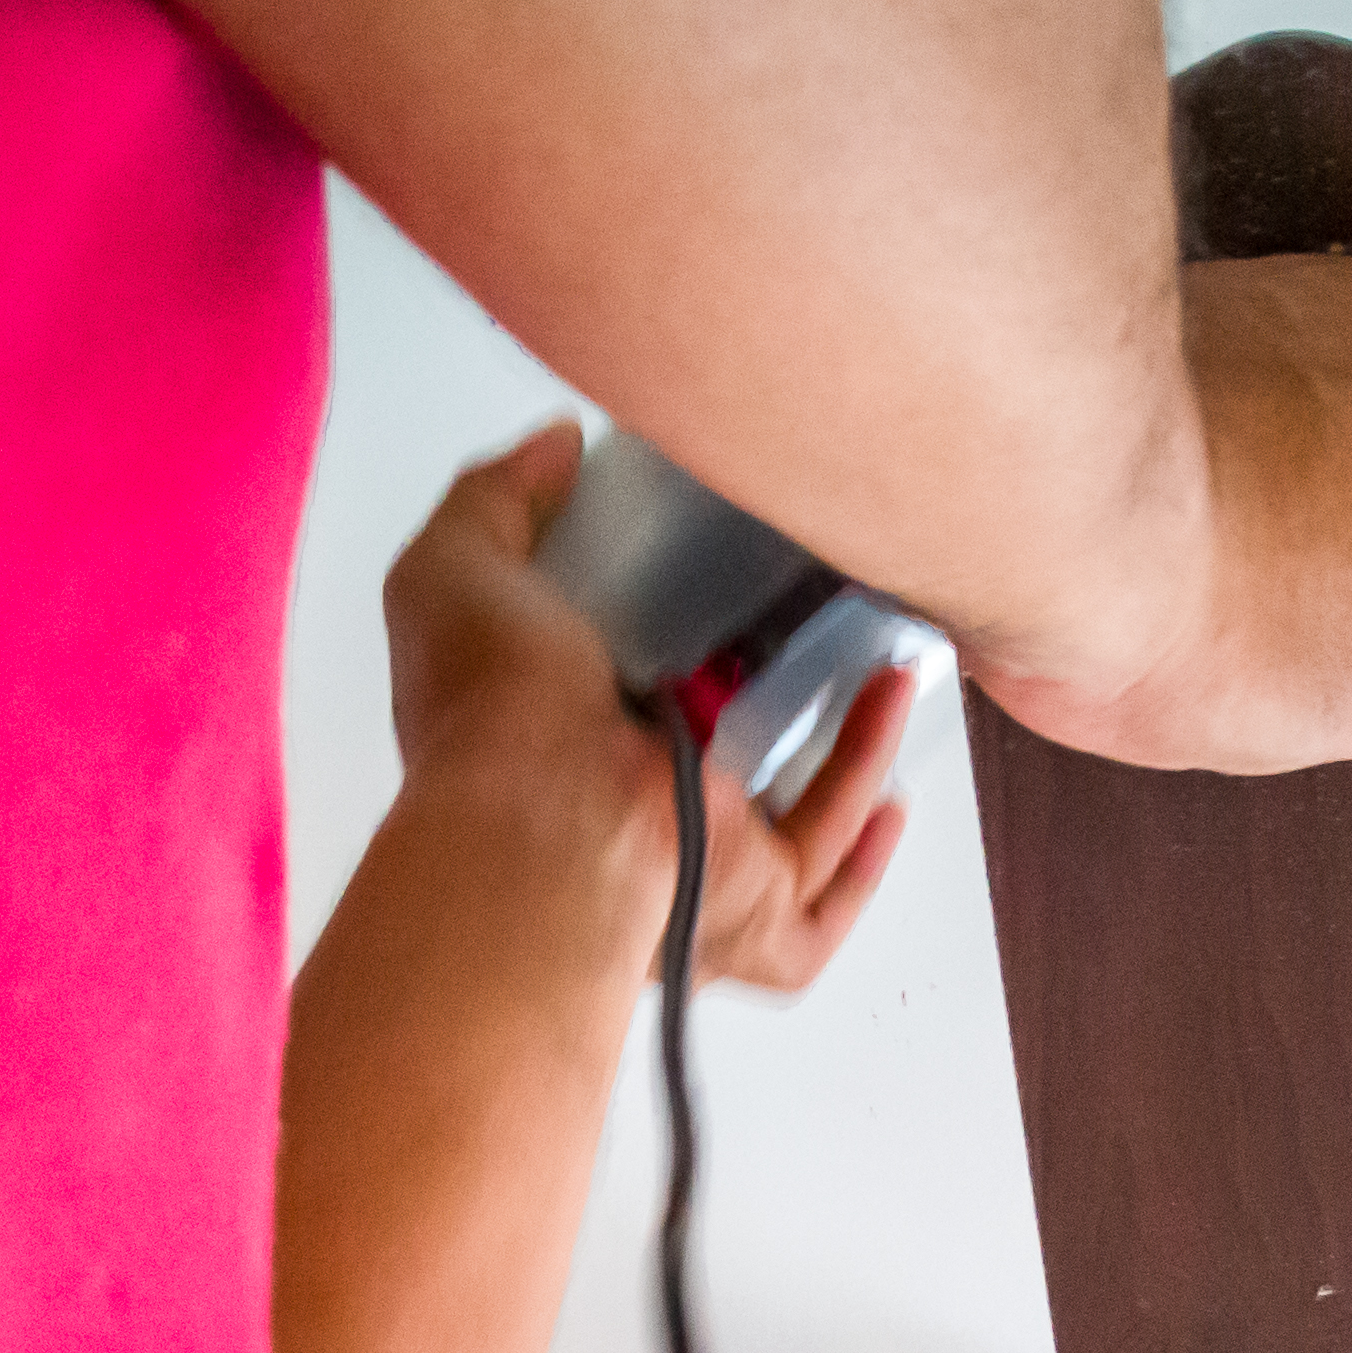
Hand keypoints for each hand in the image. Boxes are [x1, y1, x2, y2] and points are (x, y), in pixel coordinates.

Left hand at [382, 425, 912, 994]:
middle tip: (839, 613)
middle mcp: (638, 797)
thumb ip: (498, 496)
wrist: (548, 826)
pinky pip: (827, 889)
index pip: (640, 672)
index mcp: (570, 728)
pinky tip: (894, 779)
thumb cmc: (496, 716)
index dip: (689, 615)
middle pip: (735, 744)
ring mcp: (703, 859)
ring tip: (892, 668)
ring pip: (802, 815)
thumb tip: (559, 447)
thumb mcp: (458, 568)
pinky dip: (867, 849)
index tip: (739, 556)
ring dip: (856, 747)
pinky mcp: (758, 905)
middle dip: (794, 687)